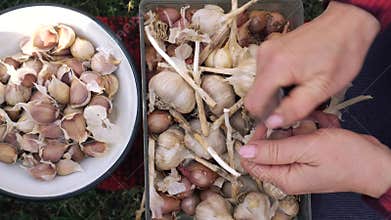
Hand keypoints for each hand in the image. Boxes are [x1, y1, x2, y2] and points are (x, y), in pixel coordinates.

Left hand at [240, 128, 390, 197]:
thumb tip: (244, 151)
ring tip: (319, 126)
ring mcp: (300, 162)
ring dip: (302, 125)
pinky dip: (312, 127)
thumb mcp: (306, 149)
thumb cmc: (348, 160)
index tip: (267, 124)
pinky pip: (302, 135)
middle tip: (303, 125)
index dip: (255, 140)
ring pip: (287, 136)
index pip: (251, 161)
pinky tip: (325, 126)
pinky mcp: (310, 153)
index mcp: (284, 177)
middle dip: (285, 129)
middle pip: (270, 145)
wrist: (377, 163)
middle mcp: (289, 171)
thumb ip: (273, 150)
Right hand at [244, 1, 379, 128]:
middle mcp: (264, 57)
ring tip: (301, 90)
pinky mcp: (269, 49)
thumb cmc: (340, 55)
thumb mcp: (321, 89)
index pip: (252, 104)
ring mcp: (265, 51)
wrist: (346, 24)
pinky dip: (278, 83)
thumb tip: (271, 123)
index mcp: (275, 67)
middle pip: (256, 95)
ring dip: (277, 94)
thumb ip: (294, 109)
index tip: (285, 117)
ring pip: (260, 86)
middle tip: (299, 104)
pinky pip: (266, 75)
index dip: (266, 116)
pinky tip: (297, 80)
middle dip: (274, 105)